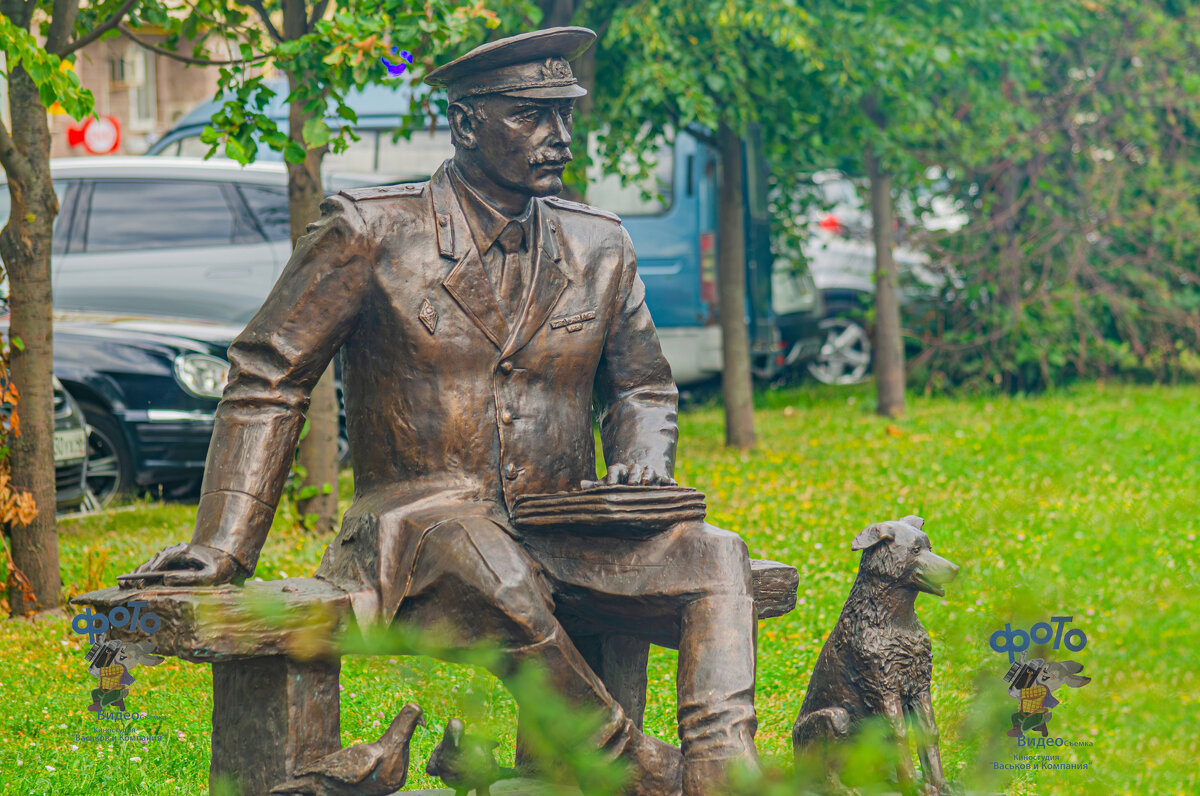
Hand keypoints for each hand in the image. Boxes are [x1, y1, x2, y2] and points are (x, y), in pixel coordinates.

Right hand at [118, 543, 245, 588]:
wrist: (225, 560)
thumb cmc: (219, 568)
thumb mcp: (210, 575)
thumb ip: (190, 578)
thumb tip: (166, 579)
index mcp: (183, 551)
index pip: (162, 560)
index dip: (149, 571)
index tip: (140, 582)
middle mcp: (174, 550)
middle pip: (152, 561)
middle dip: (138, 573)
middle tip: (126, 586)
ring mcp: (171, 555)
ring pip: (150, 564)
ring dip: (137, 574)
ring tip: (123, 586)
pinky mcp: (169, 562)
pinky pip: (153, 568)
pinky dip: (142, 575)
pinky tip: (132, 584)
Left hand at [582, 462, 676, 487]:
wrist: (639, 478)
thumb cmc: (618, 485)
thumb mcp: (607, 484)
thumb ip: (596, 486)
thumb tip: (581, 484)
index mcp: (620, 470)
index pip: (615, 471)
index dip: (613, 478)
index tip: (611, 485)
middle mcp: (635, 470)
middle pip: (634, 471)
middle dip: (633, 477)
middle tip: (632, 485)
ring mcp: (650, 473)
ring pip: (651, 472)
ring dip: (650, 476)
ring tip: (649, 483)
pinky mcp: (663, 479)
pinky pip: (667, 480)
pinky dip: (670, 482)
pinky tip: (673, 485)